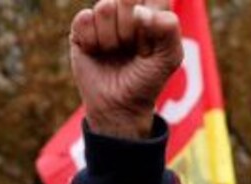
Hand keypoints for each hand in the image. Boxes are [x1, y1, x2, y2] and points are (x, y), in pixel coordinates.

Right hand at [70, 0, 182, 138]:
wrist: (119, 105)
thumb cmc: (147, 79)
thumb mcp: (170, 57)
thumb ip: (168, 27)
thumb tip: (140, 11)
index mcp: (152, 9)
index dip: (151, 18)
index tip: (152, 41)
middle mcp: (127, 8)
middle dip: (131, 29)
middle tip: (133, 48)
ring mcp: (103, 17)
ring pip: (105, 7)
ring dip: (112, 38)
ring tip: (115, 52)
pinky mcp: (81, 28)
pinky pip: (84, 19)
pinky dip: (92, 41)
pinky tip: (97, 52)